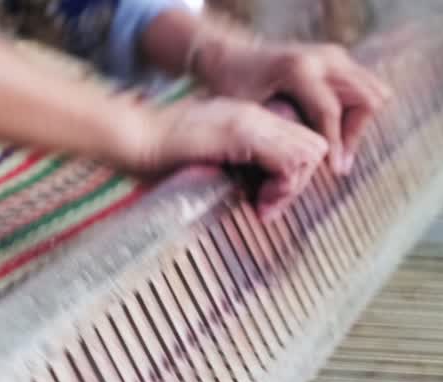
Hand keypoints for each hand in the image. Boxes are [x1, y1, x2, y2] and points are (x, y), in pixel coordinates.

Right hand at [129, 97, 328, 219]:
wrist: (131, 136)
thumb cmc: (154, 157)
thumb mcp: (203, 161)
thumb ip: (229, 168)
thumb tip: (246, 194)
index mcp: (245, 119)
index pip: (297, 143)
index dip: (291, 176)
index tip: (265, 200)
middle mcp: (254, 115)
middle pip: (312, 146)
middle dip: (299, 181)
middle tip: (269, 204)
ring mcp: (250, 121)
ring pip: (309, 152)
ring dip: (293, 186)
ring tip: (265, 205)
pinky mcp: (243, 133)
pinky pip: (290, 161)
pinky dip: (285, 187)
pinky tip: (261, 202)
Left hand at [194, 37, 392, 174]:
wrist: (234, 56)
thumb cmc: (235, 89)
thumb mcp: (248, 113)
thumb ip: (278, 135)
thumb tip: (301, 168)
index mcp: (299, 69)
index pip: (331, 112)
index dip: (336, 146)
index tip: (337, 171)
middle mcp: (322, 58)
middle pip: (366, 100)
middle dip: (355, 133)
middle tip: (338, 158)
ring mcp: (334, 55)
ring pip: (374, 93)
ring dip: (359, 123)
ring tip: (338, 146)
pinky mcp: (339, 58)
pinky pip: (366, 89)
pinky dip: (358, 113)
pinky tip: (336, 132)